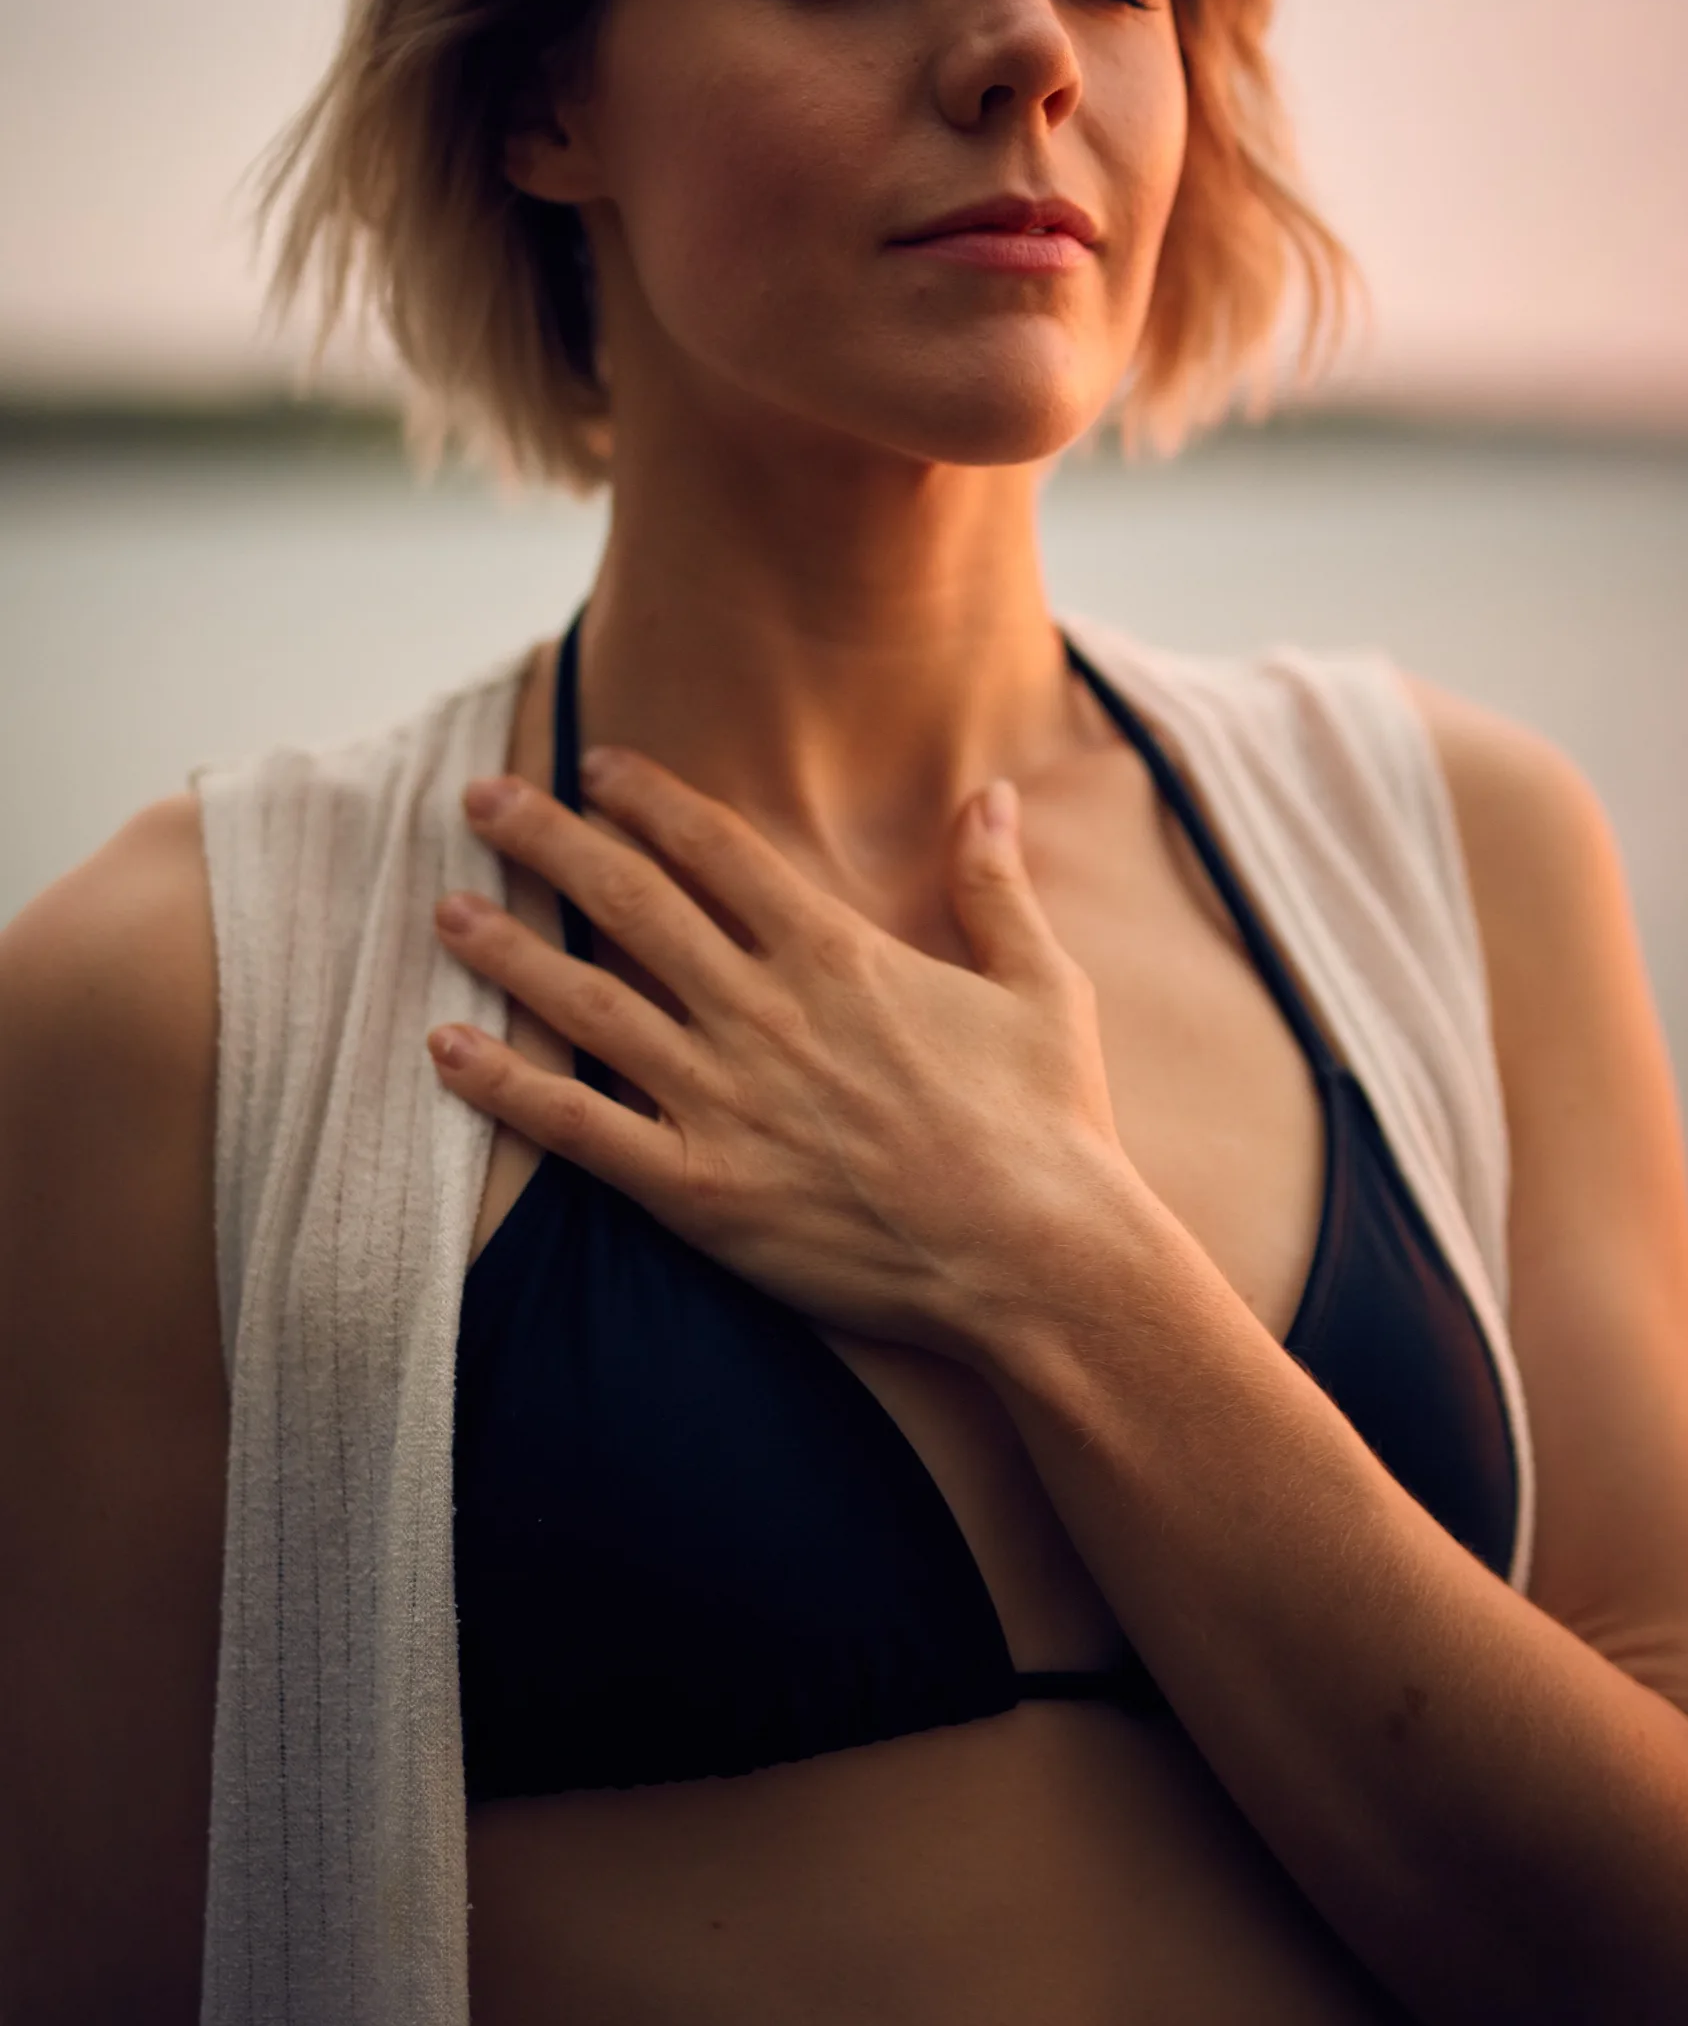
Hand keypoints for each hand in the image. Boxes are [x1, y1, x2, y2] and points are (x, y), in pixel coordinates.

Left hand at [428, 750, 1138, 1353]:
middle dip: (548, 840)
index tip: (594, 765)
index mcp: (836, 954)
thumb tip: (992, 794)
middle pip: (629, 900)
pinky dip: (504, 1086)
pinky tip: (444, 1049)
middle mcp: (763, 1011)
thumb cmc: (1050, 1126)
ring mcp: (723, 1100)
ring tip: (445, 908)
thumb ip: (996, 884)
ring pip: (587, 1002)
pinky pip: (577, 1128)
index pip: (715, 848)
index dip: (646, 799)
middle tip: (481, 799)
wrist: (1040, 1260)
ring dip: (507, 948)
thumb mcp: (1041, 985)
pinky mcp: (699, 1190)